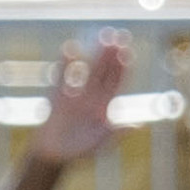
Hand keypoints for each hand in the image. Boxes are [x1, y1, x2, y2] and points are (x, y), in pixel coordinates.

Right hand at [32, 35, 129, 168]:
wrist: (53, 154)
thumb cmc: (79, 152)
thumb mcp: (100, 144)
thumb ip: (115, 134)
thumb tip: (136, 126)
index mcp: (103, 108)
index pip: (115, 84)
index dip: (122, 69)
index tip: (128, 52)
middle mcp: (91, 98)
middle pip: (104, 72)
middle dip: (112, 55)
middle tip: (119, 35)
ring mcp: (75, 94)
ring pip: (88, 70)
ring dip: (96, 54)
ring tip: (103, 37)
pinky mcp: (58, 95)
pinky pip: (63, 76)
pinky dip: (66, 63)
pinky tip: (71, 48)